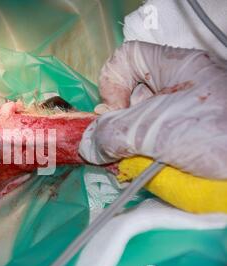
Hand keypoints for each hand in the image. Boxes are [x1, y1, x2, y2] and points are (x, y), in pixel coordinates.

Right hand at [79, 41, 226, 178]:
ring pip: (140, 124)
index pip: (128, 57)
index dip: (111, 81)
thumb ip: (110, 133)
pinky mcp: (189, 142)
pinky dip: (143, 160)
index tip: (114, 111)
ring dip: (130, 146)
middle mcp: (180, 88)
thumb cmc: (215, 135)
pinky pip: (154, 145)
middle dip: (118, 122)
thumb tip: (88, 144)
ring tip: (136, 163)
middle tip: (120, 146)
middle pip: (131, 95)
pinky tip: (148, 171)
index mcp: (176, 68)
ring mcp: (185, 116)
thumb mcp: (154, 130)